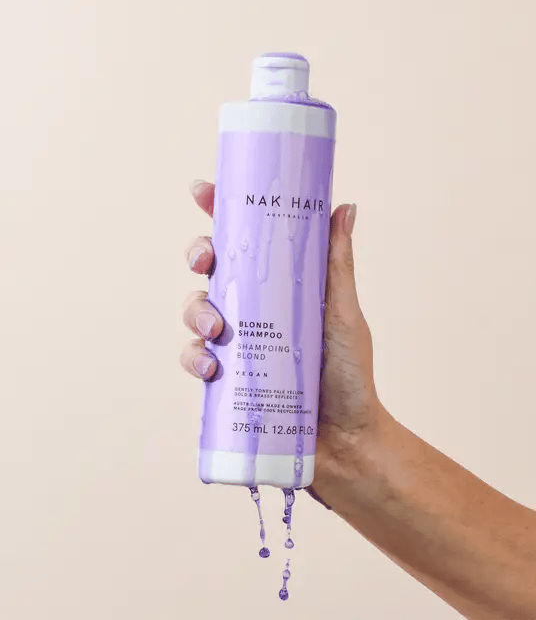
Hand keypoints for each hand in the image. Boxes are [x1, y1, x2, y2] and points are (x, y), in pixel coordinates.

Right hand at [181, 180, 385, 498]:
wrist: (346, 440)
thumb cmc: (349, 374)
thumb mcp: (342, 314)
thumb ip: (337, 264)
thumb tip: (344, 206)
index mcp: (278, 286)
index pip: (244, 241)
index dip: (218, 212)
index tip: (203, 191)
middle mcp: (253, 309)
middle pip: (211, 269)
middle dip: (198, 255)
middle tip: (206, 260)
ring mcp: (237, 343)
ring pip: (195, 311)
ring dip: (195, 312)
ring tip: (218, 330)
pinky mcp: (225, 379)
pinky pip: (194, 360)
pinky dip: (194, 359)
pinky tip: (211, 368)